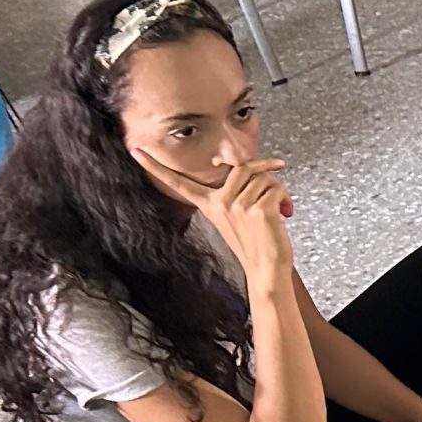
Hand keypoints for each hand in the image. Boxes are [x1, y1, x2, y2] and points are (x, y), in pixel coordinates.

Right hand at [139, 153, 295, 279]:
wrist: (266, 270)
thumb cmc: (255, 243)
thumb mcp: (234, 216)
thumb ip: (234, 193)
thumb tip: (249, 167)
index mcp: (208, 204)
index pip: (178, 182)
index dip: (156, 167)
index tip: (136, 152)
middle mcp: (219, 203)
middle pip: (240, 167)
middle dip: (263, 168)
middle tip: (276, 171)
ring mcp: (237, 206)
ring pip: (262, 178)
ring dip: (277, 189)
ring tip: (277, 208)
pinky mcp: (258, 209)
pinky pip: (276, 188)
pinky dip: (285, 199)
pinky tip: (283, 213)